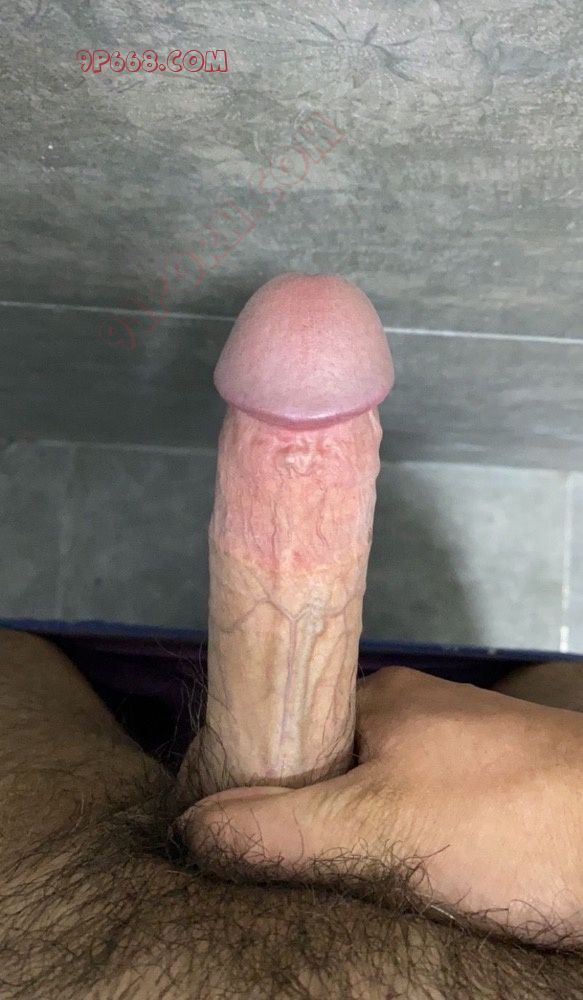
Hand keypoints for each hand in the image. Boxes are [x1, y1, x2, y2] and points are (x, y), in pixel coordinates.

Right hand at [178, 667, 582, 943]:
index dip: (241, 788)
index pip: (279, 733)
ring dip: (346, 851)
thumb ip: (281, 828)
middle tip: (273, 889)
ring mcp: (450, 758)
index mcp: (375, 702)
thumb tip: (189, 830)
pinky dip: (393, 858)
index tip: (215, 847)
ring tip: (327, 900)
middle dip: (293, 831)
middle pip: (320, 775)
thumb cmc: (508, 820)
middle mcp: (409, 720)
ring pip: (367, 805)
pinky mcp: (484, 798)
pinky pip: (411, 824)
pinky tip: (392, 896)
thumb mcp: (379, 825)